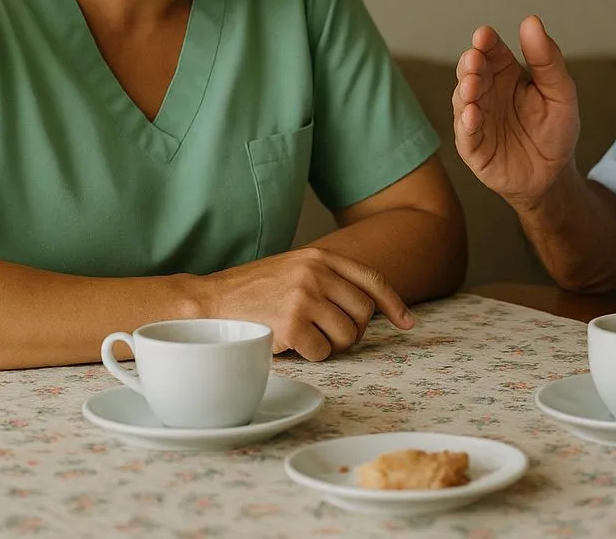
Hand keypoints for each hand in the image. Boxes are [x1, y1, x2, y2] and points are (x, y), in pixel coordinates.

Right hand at [205, 248, 412, 360]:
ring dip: (332, 346)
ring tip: (308, 338)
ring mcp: (304, 297)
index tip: (406, 324)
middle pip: (363, 313)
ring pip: (348, 336)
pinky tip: (293, 346)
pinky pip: (324, 352)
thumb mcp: (293, 270)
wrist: (209, 302)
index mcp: (320, 257)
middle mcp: (316, 274)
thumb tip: (368, 305)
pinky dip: (312, 357)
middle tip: (329, 336)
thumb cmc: (251, 292)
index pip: (371, 280)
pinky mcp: (292, 324)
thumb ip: (327, 278)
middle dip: (353, 332)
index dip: (393, 304)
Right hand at [453, 16, 580, 204]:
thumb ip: (547, 59)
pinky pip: (466, 134)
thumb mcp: (560, 92)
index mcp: (505, 73)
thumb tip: (531, 21)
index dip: (486, 42)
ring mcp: (477, 119)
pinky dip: (467, 124)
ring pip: (463, 100)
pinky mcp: (473, 148)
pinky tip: (473, 115)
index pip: (491, 51)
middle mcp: (486, 92)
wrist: (554, 175)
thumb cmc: (555, 130)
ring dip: (465, 91)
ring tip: (471, 85)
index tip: (484, 35)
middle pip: (471, 72)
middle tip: (475, 58)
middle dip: (470, 64)